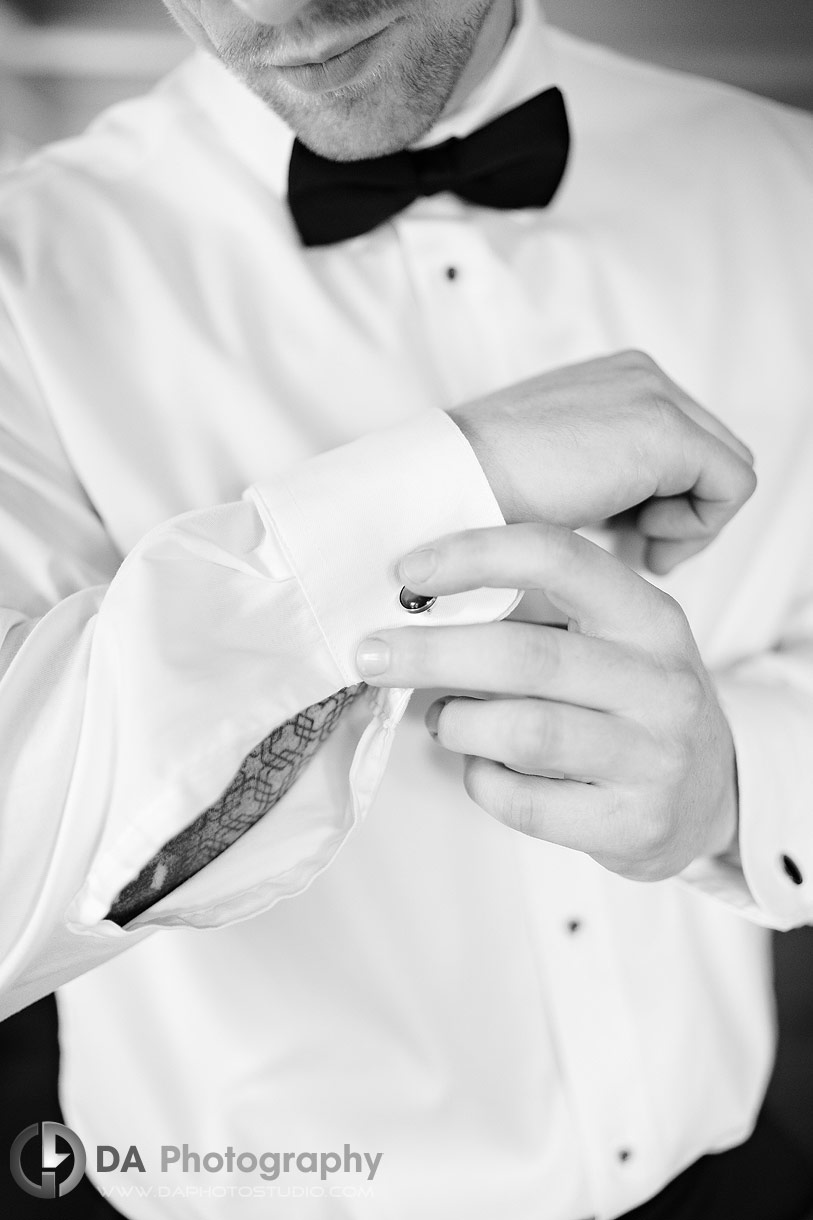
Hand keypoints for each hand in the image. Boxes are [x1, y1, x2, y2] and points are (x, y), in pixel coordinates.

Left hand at [356, 524, 737, 881]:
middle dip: (431, 654)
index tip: (410, 571)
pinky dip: (481, 780)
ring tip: (444, 720)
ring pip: (523, 731)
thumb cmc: (634, 701)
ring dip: (458, 723)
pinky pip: (524, 802)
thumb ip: (538, 614)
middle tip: (371, 655)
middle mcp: (661, 683)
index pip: (559, 559)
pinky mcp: (635, 823)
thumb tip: (419, 596)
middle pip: (525, 656)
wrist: (711, 793)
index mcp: (649, 619)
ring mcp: (654, 758)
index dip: (477, 556)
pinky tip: (481, 767)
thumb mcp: (614, 640)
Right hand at [451, 350, 755, 573]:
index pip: (684, 442)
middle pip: (712, 454)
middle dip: (680, 512)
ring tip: (633, 547)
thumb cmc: (486, 491)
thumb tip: (642, 516)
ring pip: (726, 471)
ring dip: (686, 522)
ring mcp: (655, 394)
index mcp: (614, 379)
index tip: (622, 537)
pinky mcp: (665, 430)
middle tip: (634, 551)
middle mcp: (641, 374)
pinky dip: (698, 529)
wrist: (452, 483)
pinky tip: (642, 544)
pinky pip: (732, 486)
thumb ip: (604, 476)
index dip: (663, 501)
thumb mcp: (558, 474)